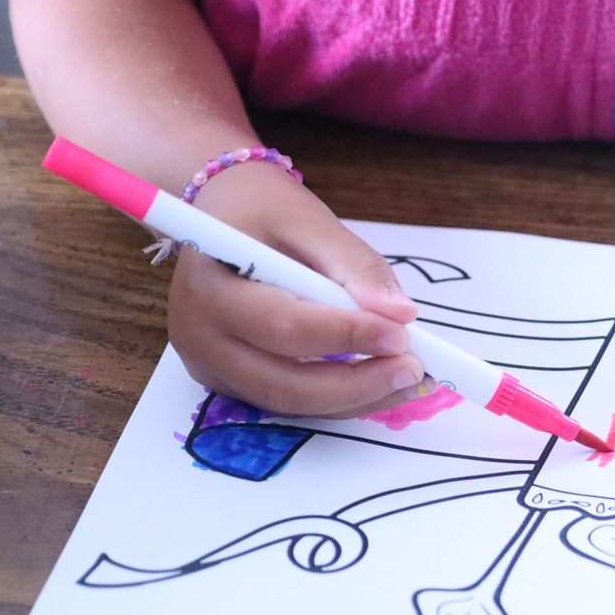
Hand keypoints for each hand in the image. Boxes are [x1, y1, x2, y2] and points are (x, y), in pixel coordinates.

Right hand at [168, 163, 427, 416]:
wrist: (218, 216)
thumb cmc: (262, 211)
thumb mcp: (310, 221)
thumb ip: (355, 265)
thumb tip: (400, 314)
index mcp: (211, 288)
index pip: (286, 326)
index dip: (348, 337)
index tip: (402, 335)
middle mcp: (200, 337)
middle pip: (285, 382)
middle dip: (358, 384)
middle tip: (414, 370)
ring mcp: (210, 366)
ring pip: (289, 403)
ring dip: (355, 399)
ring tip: (407, 381)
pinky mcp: (229, 381)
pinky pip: (288, 402)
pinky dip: (337, 399)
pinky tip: (378, 383)